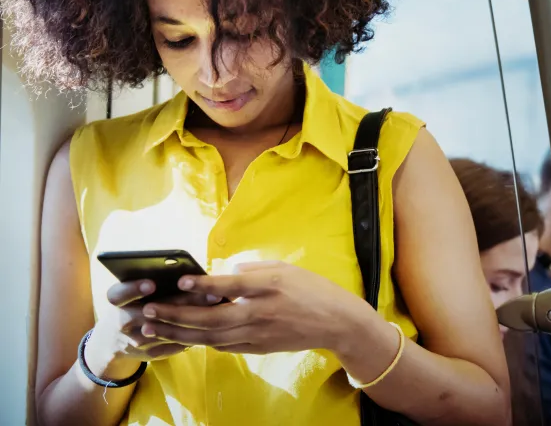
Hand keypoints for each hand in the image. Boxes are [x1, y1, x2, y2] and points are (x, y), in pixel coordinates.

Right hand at [86, 279, 220, 368]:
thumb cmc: (133, 304)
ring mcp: (136, 341)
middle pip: (149, 313)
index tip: (152, 283)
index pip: (119, 295)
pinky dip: (192, 334)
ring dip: (192, 320)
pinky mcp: (150, 354)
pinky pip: (173, 345)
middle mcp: (122, 322)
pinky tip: (214, 324)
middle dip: (181, 303)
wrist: (114, 341)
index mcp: (117, 302)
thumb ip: (154, 283)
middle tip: (211, 293)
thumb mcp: (133, 293)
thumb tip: (191, 271)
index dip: (134, 289)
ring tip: (217, 308)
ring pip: (165, 332)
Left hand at [140, 261, 373, 354]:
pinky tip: (183, 337)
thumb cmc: (312, 289)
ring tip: (153, 328)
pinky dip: (201, 341)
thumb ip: (252, 269)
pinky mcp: (258, 347)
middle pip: (211, 317)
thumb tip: (223, 273)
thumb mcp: (285, 268)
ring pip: (211, 337)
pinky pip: (223, 346)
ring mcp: (258, 334)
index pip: (230, 285)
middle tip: (148, 311)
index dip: (204, 284)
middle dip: (176, 315)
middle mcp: (260, 312)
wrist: (336, 322)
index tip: (181, 280)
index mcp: (268, 287)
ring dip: (179, 333)